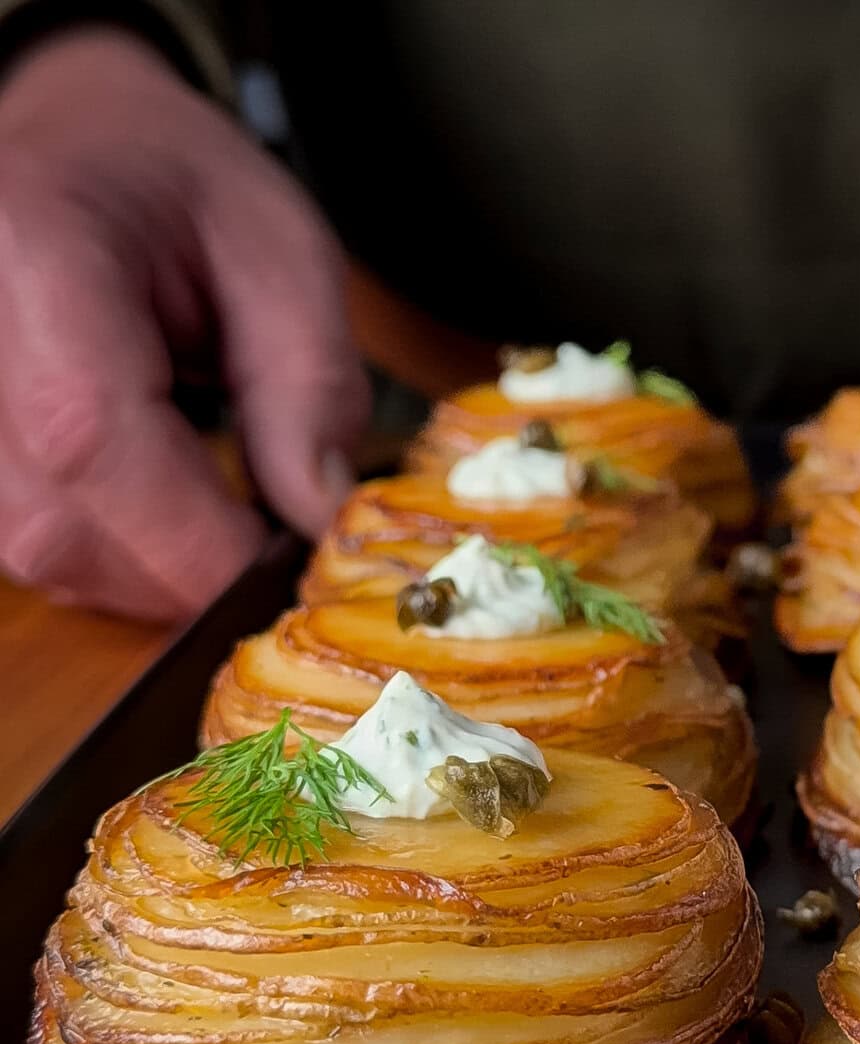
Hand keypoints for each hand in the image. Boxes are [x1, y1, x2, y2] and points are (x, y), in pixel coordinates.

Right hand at [0, 28, 367, 619]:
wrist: (80, 149)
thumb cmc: (178, 188)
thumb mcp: (282, 257)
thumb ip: (310, 388)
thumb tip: (323, 522)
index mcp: (37, 252)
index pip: (92, 436)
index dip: (199, 539)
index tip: (292, 571)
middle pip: (58, 522)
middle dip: (186, 570)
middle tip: (273, 553)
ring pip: (39, 551)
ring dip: (152, 570)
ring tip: (221, 521)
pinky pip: (29, 546)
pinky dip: (116, 556)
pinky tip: (167, 516)